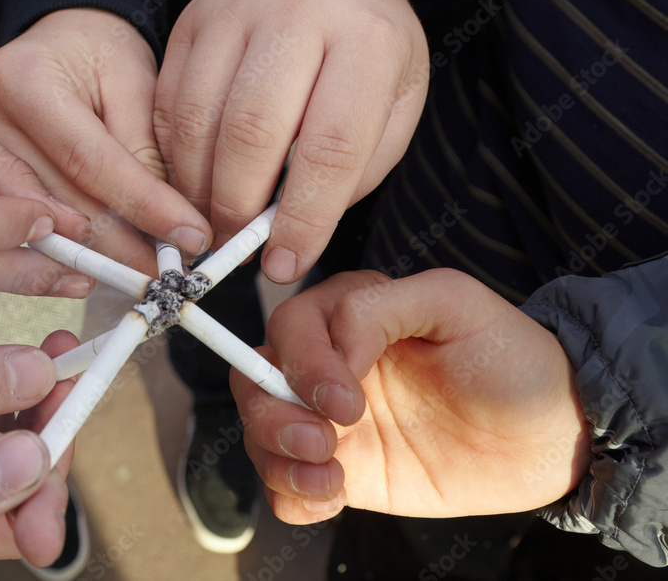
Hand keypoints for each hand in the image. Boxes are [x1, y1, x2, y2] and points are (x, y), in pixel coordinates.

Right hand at [0, 8, 211, 270]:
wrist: (62, 42)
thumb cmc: (101, 55)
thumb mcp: (137, 85)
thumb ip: (147, 152)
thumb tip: (172, 226)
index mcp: (24, 77)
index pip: (90, 159)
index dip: (143, 205)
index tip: (189, 236)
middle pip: (62, 202)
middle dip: (125, 244)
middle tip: (172, 269)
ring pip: (46, 226)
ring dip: (103, 255)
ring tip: (148, 267)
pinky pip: (28, 229)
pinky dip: (74, 250)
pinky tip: (107, 261)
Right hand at [154, 0, 428, 281]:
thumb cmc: (365, 58)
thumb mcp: (392, 111)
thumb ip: (350, 173)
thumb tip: (282, 236)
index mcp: (368, 40)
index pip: (330, 148)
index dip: (303, 220)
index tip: (284, 264)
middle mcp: (299, 12)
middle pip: (250, 132)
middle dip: (236, 207)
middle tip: (236, 247)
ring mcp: (236, 8)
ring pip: (196, 118)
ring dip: (196, 188)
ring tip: (210, 220)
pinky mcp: (191, 18)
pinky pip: (167, 102)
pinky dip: (173, 155)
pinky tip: (192, 180)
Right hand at [233, 269, 590, 523]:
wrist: (547, 437)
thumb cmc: (510, 359)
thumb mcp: (456, 303)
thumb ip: (382, 304)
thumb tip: (334, 345)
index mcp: (350, 315)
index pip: (291, 328)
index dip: (305, 365)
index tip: (346, 400)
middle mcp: (330, 365)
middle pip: (255, 379)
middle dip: (275, 415)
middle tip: (325, 442)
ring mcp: (330, 421)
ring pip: (260, 433)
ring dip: (278, 459)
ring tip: (332, 479)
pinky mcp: (343, 468)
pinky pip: (286, 485)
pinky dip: (291, 497)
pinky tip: (331, 498)